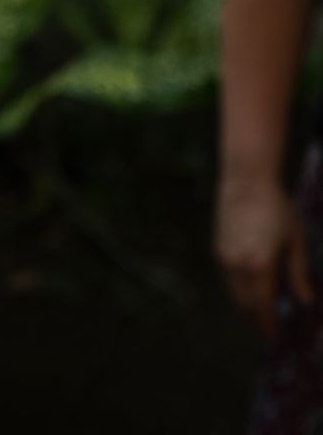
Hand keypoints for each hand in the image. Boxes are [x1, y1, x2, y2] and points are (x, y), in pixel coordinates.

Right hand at [215, 177, 313, 337]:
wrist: (246, 184)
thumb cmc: (277, 210)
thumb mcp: (295, 243)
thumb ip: (299, 275)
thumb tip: (305, 303)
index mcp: (260, 267)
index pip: (263, 307)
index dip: (269, 326)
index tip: (275, 338)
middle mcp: (237, 267)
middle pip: (245, 305)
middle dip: (256, 320)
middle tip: (269, 330)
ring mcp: (224, 259)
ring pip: (234, 294)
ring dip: (247, 306)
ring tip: (263, 311)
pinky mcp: (218, 251)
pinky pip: (228, 280)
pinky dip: (240, 290)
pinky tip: (253, 287)